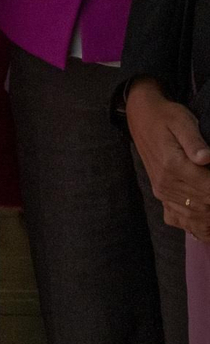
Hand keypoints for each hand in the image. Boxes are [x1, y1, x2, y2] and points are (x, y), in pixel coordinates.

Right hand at [127, 79, 209, 237]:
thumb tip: (206, 158)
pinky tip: (204, 227)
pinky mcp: (160, 193)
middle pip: (204, 207)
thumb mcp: (182, 120)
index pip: (209, 190)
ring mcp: (162, 190)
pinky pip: (176, 218)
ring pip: (193, 216)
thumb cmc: (166, 116)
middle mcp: (166, 183)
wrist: (141, 117)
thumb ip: (194, 141)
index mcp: (173, 166)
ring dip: (209, 220)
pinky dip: (193, 227)